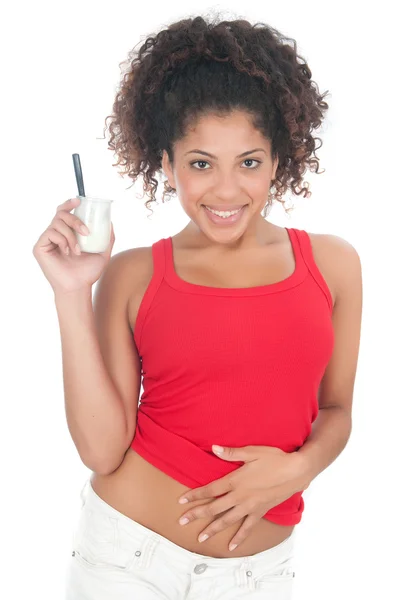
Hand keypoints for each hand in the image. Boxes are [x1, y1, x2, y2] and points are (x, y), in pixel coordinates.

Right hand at [32, 197, 114, 294]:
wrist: (79, 287)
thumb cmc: (88, 272)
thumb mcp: (103, 253)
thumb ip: (107, 238)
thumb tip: (110, 222)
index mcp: (67, 233)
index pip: (64, 212)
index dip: (69, 204)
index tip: (79, 201)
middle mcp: (55, 234)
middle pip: (61, 214)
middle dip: (75, 220)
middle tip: (86, 232)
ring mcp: (46, 240)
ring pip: (57, 223)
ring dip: (71, 235)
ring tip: (78, 251)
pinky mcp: (39, 247)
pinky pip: (51, 234)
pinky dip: (63, 241)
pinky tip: (67, 253)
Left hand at [177, 445, 307, 551]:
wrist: (295, 471)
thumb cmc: (274, 458)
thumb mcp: (252, 452)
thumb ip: (231, 453)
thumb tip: (213, 448)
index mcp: (235, 480)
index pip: (210, 490)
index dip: (195, 495)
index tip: (182, 501)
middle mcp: (240, 496)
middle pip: (214, 507)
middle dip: (197, 515)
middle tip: (182, 522)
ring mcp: (250, 506)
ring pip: (227, 520)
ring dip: (212, 529)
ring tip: (200, 537)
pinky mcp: (260, 512)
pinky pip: (247, 528)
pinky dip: (238, 538)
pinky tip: (230, 547)